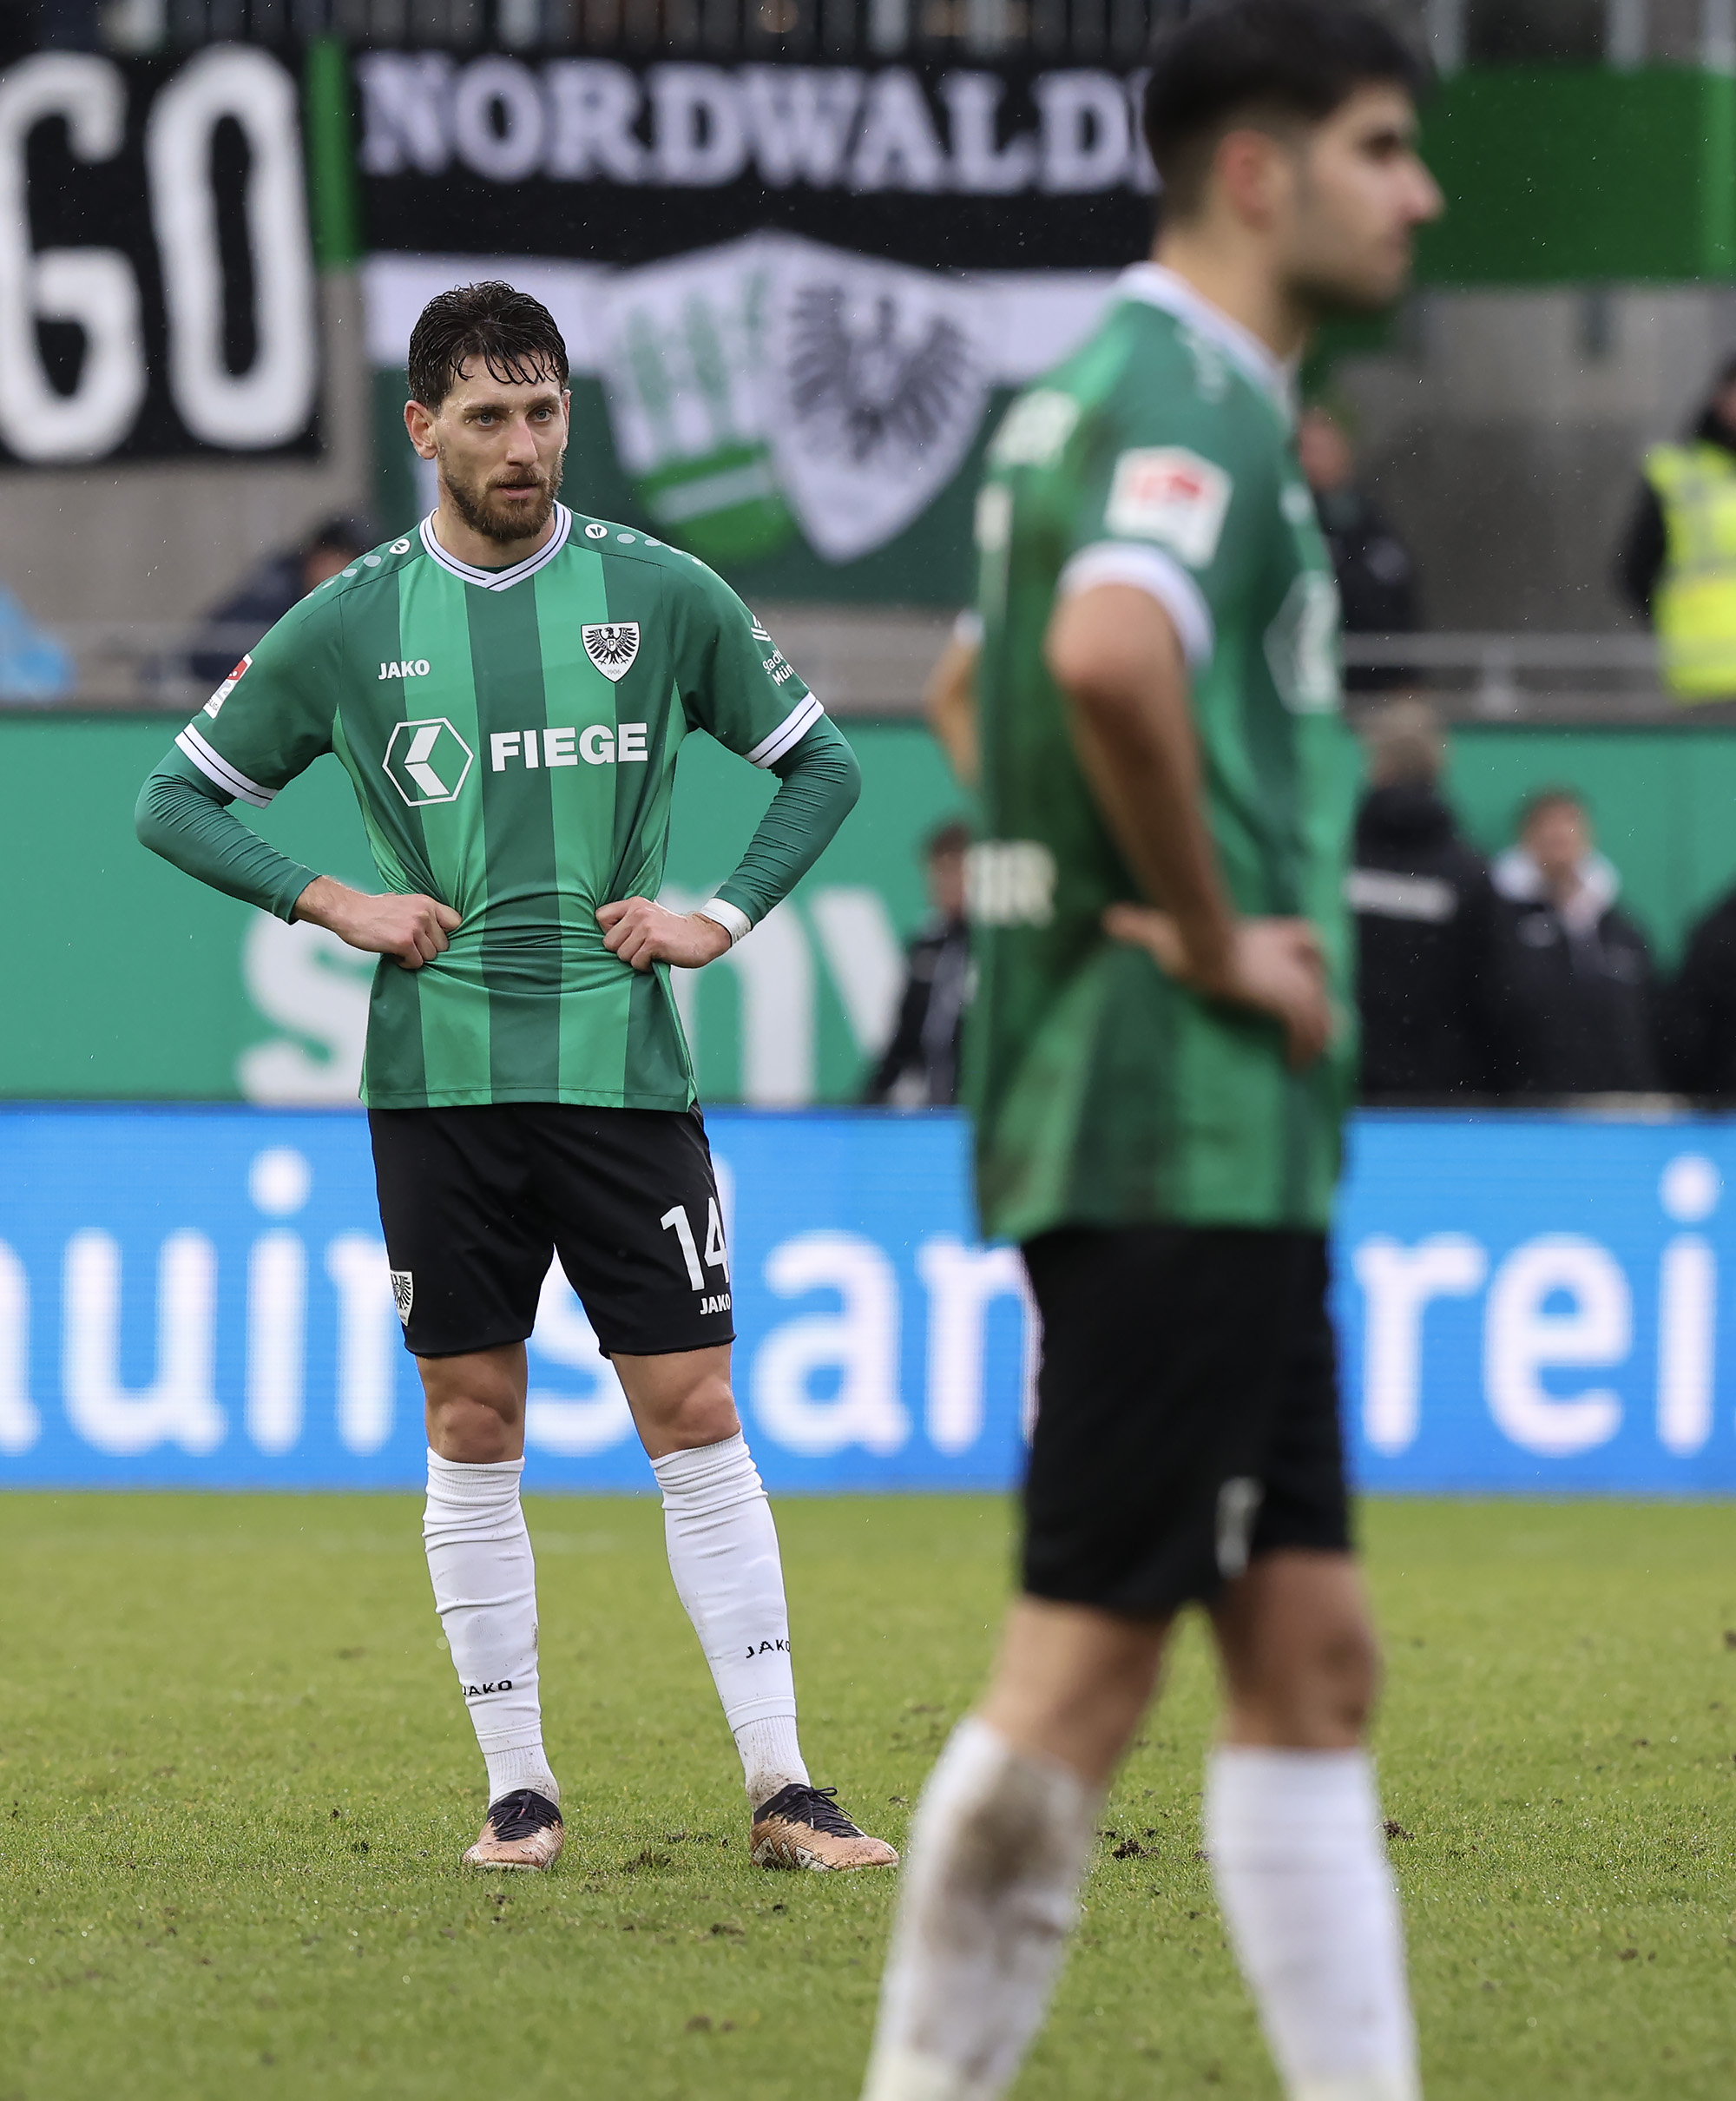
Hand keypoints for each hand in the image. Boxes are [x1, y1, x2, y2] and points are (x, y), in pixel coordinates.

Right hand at [293, 875, 461, 969]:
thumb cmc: (375, 910)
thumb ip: (423, 913)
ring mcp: (415, 928)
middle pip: (443, 944)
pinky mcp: (404, 943)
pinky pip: (416, 963)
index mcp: (427, 903)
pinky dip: (406, 963)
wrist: (349, 912)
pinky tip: (394, 954)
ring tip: (400, 948)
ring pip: (430, 956)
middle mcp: (424, 914)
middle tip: (410, 945)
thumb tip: (439, 929)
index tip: (433, 939)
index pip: (456, 922)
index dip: (445, 934)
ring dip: (416, 957)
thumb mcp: (405, 902)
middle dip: (427, 949)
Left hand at [597, 897, 732, 972]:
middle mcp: (638, 912)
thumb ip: (629, 920)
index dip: (609, 933)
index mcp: (634, 903)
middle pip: (608, 942)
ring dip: (635, 960)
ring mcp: (646, 926)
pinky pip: (636, 962)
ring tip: (650, 953)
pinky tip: (656, 959)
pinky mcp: (654, 942)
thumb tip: (605, 938)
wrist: (704, 935)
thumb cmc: (674, 931)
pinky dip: (645, 966)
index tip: (625, 938)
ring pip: (622, 955)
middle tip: (641, 949)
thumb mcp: (649, 915)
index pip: (600, 916)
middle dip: (623, 950)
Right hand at [1104, 904, 1332, 1068]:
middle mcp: (1290, 960)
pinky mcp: (1291, 1002)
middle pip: (1322, 984)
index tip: (1305, 988)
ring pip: (1321, 1014)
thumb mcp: (1163, 929)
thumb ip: (1139, 925)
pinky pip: (1309, 1032)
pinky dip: (1305, 1051)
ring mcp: (1295, 981)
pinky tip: (1296, 1067)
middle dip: (1321, 1009)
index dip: (1311, 963)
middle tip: (1313, 1036)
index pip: (1310, 943)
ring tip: (1303, 1061)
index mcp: (1270, 937)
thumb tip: (1109, 922)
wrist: (1203, 946)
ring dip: (1317, 1037)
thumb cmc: (1186, 935)